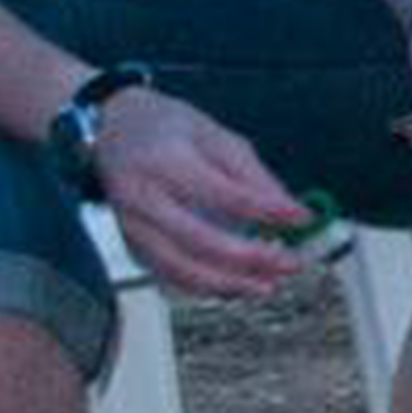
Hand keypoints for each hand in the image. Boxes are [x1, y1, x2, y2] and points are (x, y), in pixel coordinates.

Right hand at [78, 81, 322, 300]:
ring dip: (230, 284)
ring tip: (269, 284)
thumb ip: (252, 173)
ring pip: (181, 269)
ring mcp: (131, 224)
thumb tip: (288, 209)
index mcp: (165, 161)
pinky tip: (236, 284)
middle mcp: (142, 197)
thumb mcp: (214, 134)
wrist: (109, 128)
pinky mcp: (131, 241)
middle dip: (253, 258)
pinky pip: (168, 274)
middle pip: (201, 241)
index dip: (268, 211)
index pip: (225, 195)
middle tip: (291, 262)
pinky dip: (205, 285)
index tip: (302, 217)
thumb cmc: (163, 126)